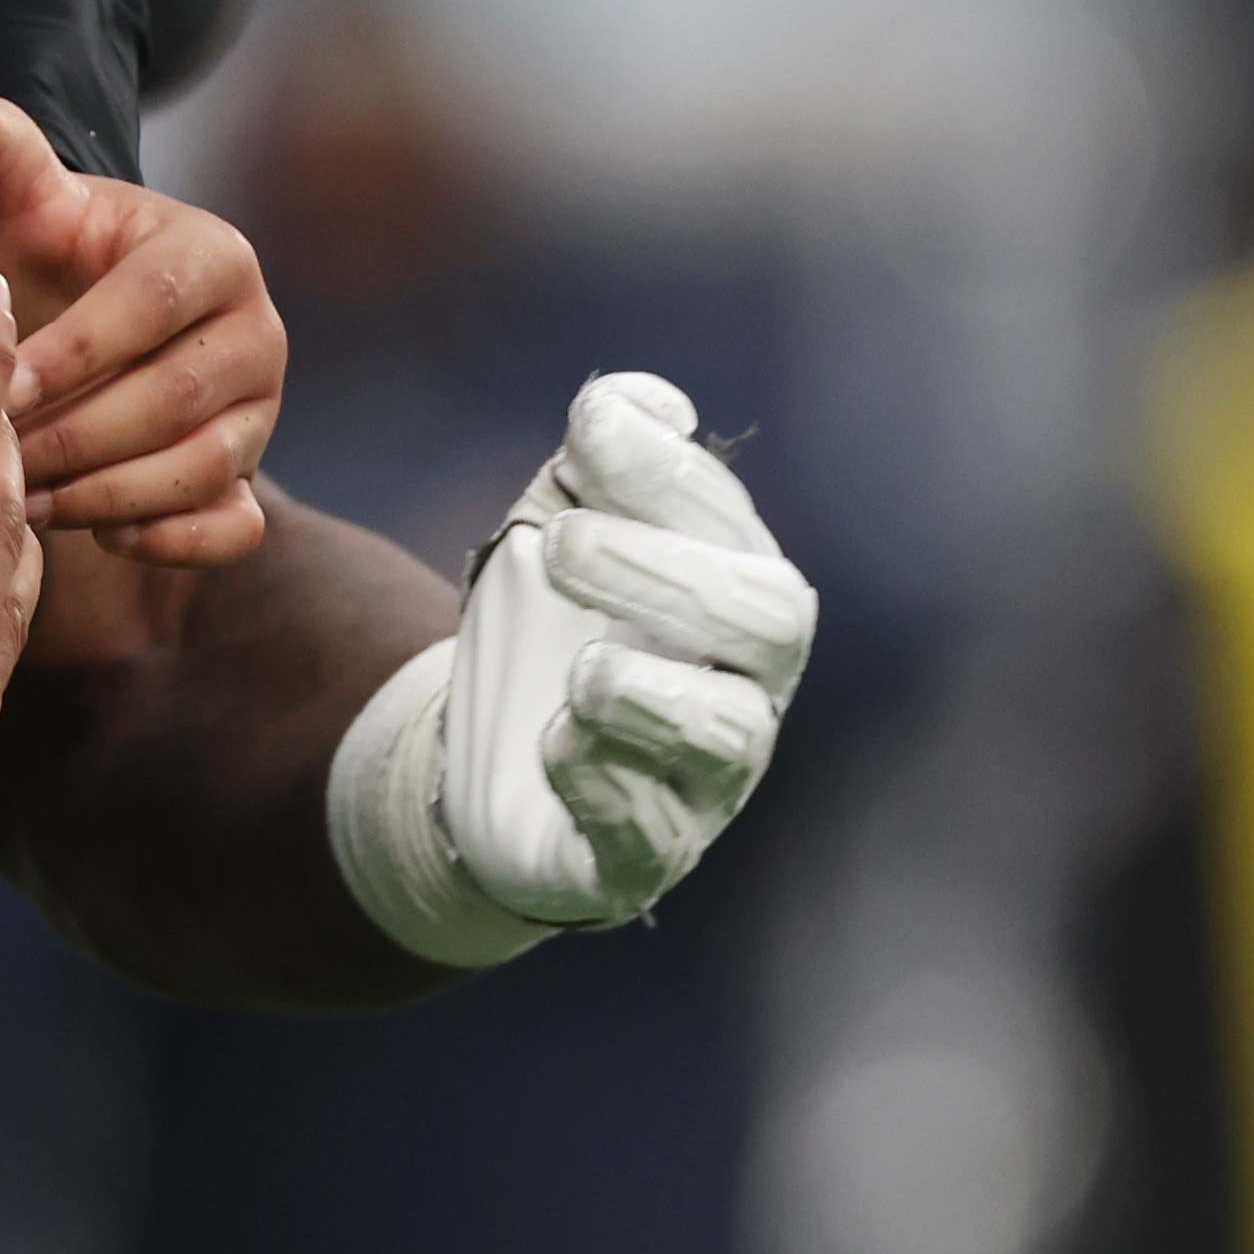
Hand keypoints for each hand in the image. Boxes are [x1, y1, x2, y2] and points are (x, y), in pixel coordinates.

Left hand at [0, 41, 279, 564]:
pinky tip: (95, 537)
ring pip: (204, 466)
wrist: (38, 329)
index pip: (151, 305)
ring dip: (108, 492)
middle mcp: (254, 331)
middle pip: (179, 396)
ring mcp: (260, 411)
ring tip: (25, 499)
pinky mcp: (249, 480)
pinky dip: (171, 541)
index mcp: (208, 252)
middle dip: (79, 433)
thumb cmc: (12, 253)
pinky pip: (234, 526)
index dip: (72, 349)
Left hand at [324, 373, 816, 964]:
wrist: (488, 765)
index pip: (726, 519)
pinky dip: (602, 783)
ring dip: (651, 695)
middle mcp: (744, 680)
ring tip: (580, 672)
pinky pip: (650, 832)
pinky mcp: (646, 853)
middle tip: (562, 545)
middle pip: (765, 619)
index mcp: (731, 586)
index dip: (663, 472)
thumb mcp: (556, 528)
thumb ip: (597, 463)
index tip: (590, 428)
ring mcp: (706, 776)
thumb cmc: (549, 629)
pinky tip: (556, 744)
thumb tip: (640, 400)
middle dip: (668, 573)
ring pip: (726, 737)